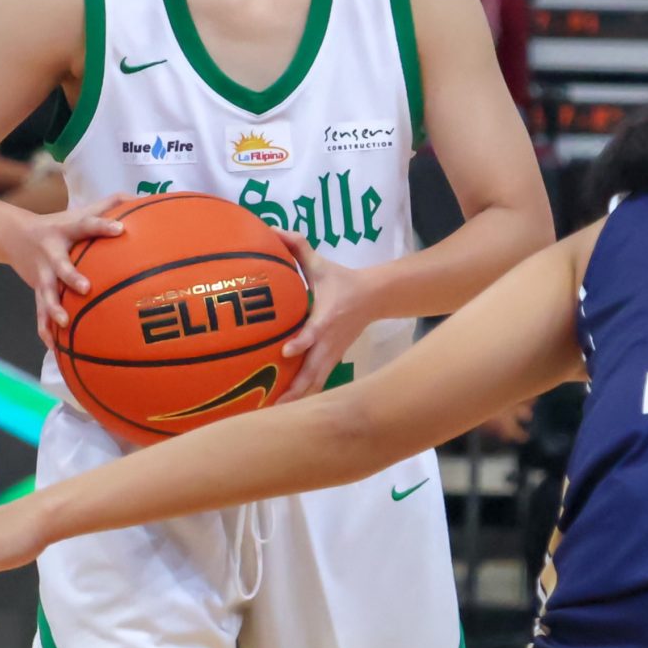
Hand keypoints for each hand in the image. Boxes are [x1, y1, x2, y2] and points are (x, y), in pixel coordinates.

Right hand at [2, 198, 126, 346]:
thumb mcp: (78, 212)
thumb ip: (107, 206)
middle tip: (85, 288)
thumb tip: (137, 196)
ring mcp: (42, 274)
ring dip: (53, 308)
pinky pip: (40, 313)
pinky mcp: (37, 291)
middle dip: (71, 276)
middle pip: (60, 265)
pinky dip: (46, 330)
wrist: (15, 236)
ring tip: (64, 322)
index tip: (121, 230)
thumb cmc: (60, 225)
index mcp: (66, 231)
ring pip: (45, 293)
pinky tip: (55, 348)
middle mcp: (51, 253)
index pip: (87, 225)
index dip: (103, 226)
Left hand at [275, 228, 377, 402]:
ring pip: (315, 384)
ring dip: (298, 401)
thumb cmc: (342, 281)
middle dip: (295, 388)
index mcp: (327, 317)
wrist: (374, 298)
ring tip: (274, 419)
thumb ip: (297, 247)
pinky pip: (317, 384)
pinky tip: (285, 414)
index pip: (314, 331)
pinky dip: (304, 399)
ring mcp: (332, 354)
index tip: (286, 351)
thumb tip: (272, 228)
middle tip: (272, 405)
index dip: (301, 342)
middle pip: (314, 370)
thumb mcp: (321, 264)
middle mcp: (330, 340)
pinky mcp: (332, 362)